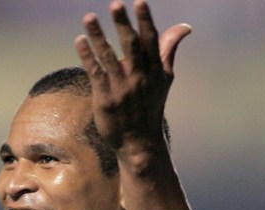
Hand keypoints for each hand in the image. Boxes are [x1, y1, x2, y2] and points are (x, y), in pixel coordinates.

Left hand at [74, 0, 190, 151]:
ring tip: (89, 17)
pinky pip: (95, 73)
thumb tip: (185, 27)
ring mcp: (122, 88)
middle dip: (123, 24)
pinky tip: (80, 41)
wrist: (139, 142)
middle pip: (131, 46)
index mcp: (155, 70)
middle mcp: (140, 78)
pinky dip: (87, 56)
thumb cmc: (150, 106)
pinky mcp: (105, 99)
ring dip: (98, 36)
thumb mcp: (164, 79)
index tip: (140, 2)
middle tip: (116, 4)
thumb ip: (168, 51)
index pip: (151, 41)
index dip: (145, 21)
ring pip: (108, 57)